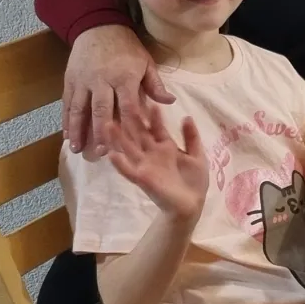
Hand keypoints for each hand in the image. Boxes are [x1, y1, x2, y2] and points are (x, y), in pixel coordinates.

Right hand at [63, 23, 173, 158]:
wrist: (99, 26)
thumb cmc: (127, 47)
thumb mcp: (146, 62)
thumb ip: (155, 85)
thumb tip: (170, 102)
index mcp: (124, 78)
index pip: (128, 106)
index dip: (130, 126)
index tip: (131, 144)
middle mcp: (102, 81)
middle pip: (101, 110)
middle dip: (101, 133)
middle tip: (101, 153)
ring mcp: (83, 81)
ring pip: (79, 109)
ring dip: (78, 130)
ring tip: (77, 149)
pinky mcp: (70, 80)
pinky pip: (67, 102)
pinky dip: (66, 119)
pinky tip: (66, 134)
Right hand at [103, 107, 207, 222]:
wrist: (191, 205)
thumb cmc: (194, 180)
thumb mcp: (197, 155)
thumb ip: (191, 137)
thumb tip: (187, 116)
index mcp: (165, 146)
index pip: (156, 127)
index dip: (153, 115)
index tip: (148, 98)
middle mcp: (152, 153)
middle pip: (138, 134)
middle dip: (130, 121)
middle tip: (120, 104)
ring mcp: (145, 165)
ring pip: (129, 148)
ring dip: (118, 138)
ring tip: (107, 125)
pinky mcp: (142, 179)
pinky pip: (129, 170)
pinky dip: (121, 163)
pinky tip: (112, 154)